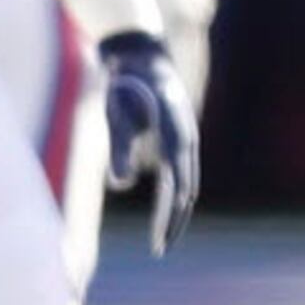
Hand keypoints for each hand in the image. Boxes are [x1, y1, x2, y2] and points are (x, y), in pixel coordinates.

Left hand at [101, 32, 199, 255]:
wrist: (142, 55)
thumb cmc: (126, 84)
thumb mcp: (117, 114)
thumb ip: (119, 149)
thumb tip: (120, 186)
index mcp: (176, 134)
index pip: (177, 185)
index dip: (169, 215)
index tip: (160, 240)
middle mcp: (187, 138)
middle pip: (187, 189)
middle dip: (175, 220)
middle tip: (161, 249)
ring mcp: (186, 138)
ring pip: (188, 182)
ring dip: (177, 210)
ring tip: (166, 235)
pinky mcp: (180, 137)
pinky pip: (183, 172)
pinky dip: (177, 193)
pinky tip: (168, 207)